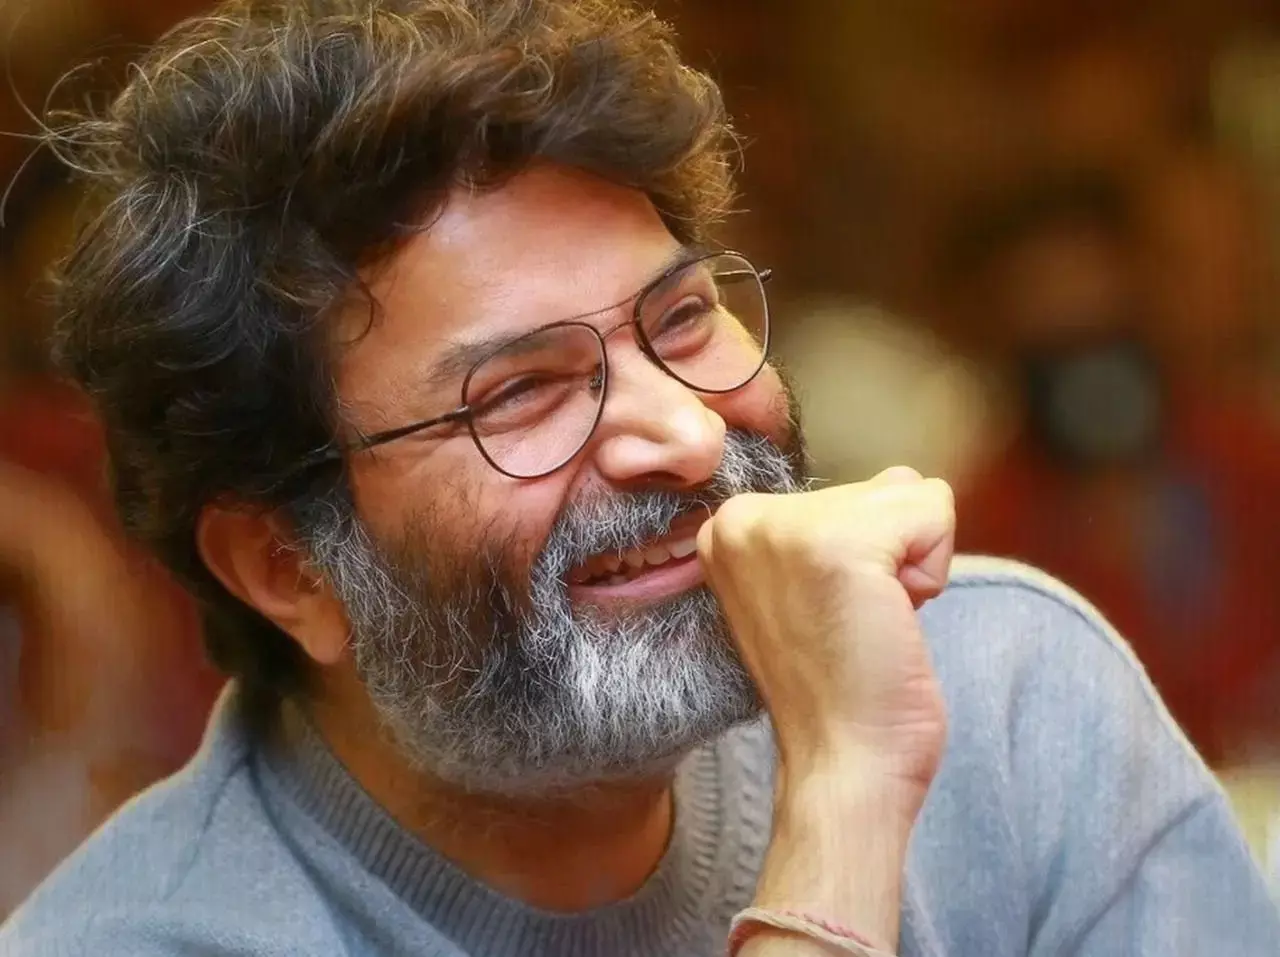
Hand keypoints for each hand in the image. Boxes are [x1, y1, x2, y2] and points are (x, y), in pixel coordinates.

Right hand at [697, 466, 954, 797]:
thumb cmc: (841, 687)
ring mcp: (785, 528)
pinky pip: (934, 510)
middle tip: (854, 623)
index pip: (845, 493)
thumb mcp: (812, 584)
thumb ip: (837, 525)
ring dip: (912, 564)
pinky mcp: (837, 544)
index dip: (865, 556)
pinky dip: (932, 571)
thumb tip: (907, 480)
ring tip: (869, 622)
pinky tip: (892, 620)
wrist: (844, 766)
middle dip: (889, 556)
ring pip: (909, 495)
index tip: (832, 614)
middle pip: (878, 487)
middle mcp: (740, 516)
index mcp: (726, 526)